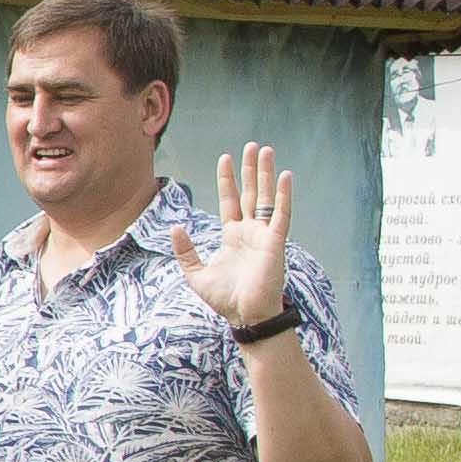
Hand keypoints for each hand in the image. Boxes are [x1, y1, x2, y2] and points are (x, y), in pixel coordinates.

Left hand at [176, 142, 299, 333]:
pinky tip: (285, 176)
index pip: (230, 200)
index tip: (226, 158)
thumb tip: (175, 228)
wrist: (245, 316)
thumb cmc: (225, 299)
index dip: (228, 180)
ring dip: (266, 174)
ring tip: (266, 150)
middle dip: (250, 169)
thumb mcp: (196, 273)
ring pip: (266, 197)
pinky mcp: (276, 242)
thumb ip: (185, 250)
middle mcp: (250, 231)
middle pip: (251, 192)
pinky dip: (284, 195)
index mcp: (233, 236)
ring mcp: (264, 235)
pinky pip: (281, 214)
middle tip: (252, 146)